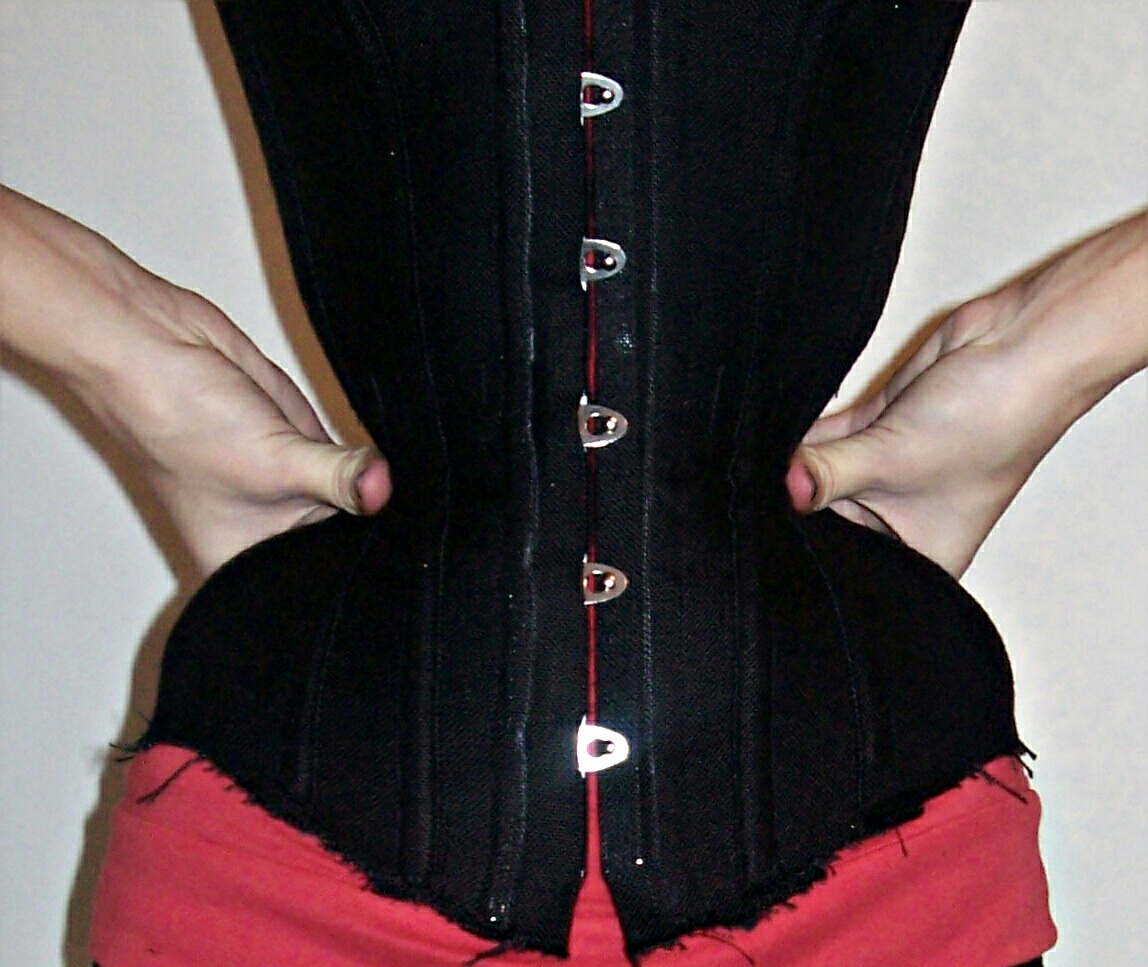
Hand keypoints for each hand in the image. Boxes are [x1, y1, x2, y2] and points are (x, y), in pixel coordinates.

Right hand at [96, 282, 392, 574]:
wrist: (156, 346)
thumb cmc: (180, 420)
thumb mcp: (276, 460)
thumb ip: (339, 477)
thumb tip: (383, 489)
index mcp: (245, 563)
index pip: (317, 583)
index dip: (354, 568)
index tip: (393, 552)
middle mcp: (266, 532)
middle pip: (340, 542)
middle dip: (364, 522)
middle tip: (387, 508)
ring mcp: (284, 488)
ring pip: (349, 500)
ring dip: (361, 485)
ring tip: (360, 477)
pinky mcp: (297, 447)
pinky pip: (346, 461)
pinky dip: (356, 456)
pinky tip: (370, 453)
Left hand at [786, 211, 1146, 576]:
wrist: (1019, 346)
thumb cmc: (991, 424)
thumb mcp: (889, 460)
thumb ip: (826, 474)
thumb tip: (784, 488)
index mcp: (920, 558)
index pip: (848, 574)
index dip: (810, 559)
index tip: (766, 546)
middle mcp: (900, 523)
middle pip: (827, 524)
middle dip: (796, 507)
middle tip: (750, 498)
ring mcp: (885, 475)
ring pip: (821, 478)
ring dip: (796, 467)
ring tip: (756, 465)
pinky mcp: (875, 431)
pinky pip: (826, 441)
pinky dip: (804, 438)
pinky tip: (772, 438)